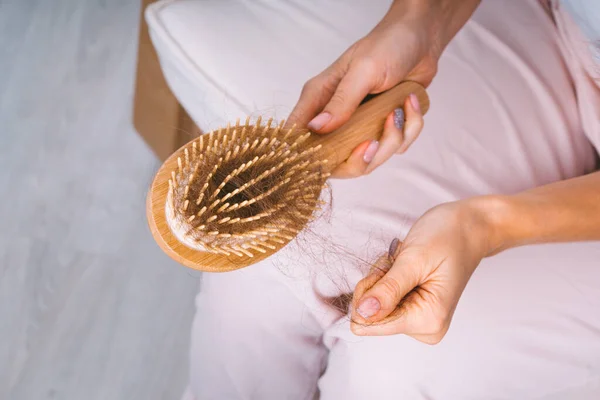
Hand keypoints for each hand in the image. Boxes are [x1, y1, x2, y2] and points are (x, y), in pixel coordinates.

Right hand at [287, 0, 480, 177]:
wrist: (421, 38)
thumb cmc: (387, 45)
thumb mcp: (364, 71)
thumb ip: (341, 101)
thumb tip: (316, 128)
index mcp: (319, 99)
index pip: (299, 135)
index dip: (308, 156)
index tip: (333, 157)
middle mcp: (336, 116)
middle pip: (336, 162)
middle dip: (361, 159)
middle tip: (374, 143)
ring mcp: (360, 125)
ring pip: (370, 158)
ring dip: (392, 139)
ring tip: (399, 110)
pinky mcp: (383, 127)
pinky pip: (395, 147)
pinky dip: (409, 129)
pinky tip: (409, 103)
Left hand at [350, 198, 493, 343]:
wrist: (468, 228)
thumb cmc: (448, 237)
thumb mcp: (414, 260)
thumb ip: (387, 290)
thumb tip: (362, 314)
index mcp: (428, 320)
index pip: (370, 324)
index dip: (367, 294)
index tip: (386, 271)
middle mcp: (425, 327)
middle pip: (370, 314)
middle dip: (377, 283)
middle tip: (399, 263)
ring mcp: (420, 320)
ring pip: (374, 304)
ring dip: (383, 277)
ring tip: (406, 262)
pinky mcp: (414, 310)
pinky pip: (383, 298)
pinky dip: (387, 277)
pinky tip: (406, 266)